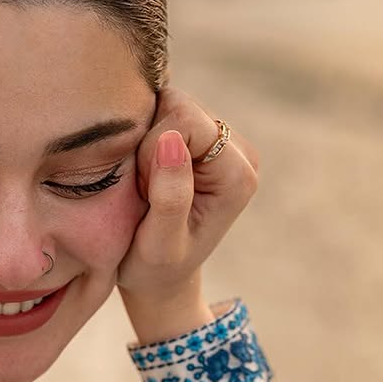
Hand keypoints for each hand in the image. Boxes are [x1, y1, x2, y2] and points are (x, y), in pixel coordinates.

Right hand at [116, 85, 259, 342]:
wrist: (159, 277)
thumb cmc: (154, 269)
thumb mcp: (160, 244)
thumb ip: (170, 197)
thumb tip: (172, 141)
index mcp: (237, 175)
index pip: (186, 120)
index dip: (151, 148)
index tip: (146, 190)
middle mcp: (238, 151)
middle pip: (179, 105)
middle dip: (148, 142)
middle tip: (144, 189)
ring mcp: (221, 141)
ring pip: (169, 104)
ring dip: (144, 140)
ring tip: (145, 184)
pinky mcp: (202, 136)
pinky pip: (163, 111)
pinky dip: (145, 137)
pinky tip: (146, 172)